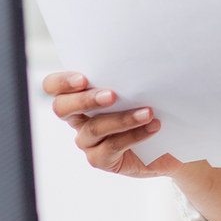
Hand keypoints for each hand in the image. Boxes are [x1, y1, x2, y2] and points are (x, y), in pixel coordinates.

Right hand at [43, 71, 181, 178]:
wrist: (167, 142)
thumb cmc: (151, 107)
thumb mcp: (139, 88)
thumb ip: (128, 77)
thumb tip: (138, 62)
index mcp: (80, 94)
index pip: (53, 85)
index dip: (62, 82)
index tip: (83, 79)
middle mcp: (78, 118)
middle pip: (62, 108)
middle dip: (85, 100)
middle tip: (111, 95)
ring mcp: (87, 140)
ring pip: (93, 128)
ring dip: (122, 119)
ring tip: (147, 112)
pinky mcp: (100, 159)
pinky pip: (111, 147)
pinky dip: (134, 135)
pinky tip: (152, 126)